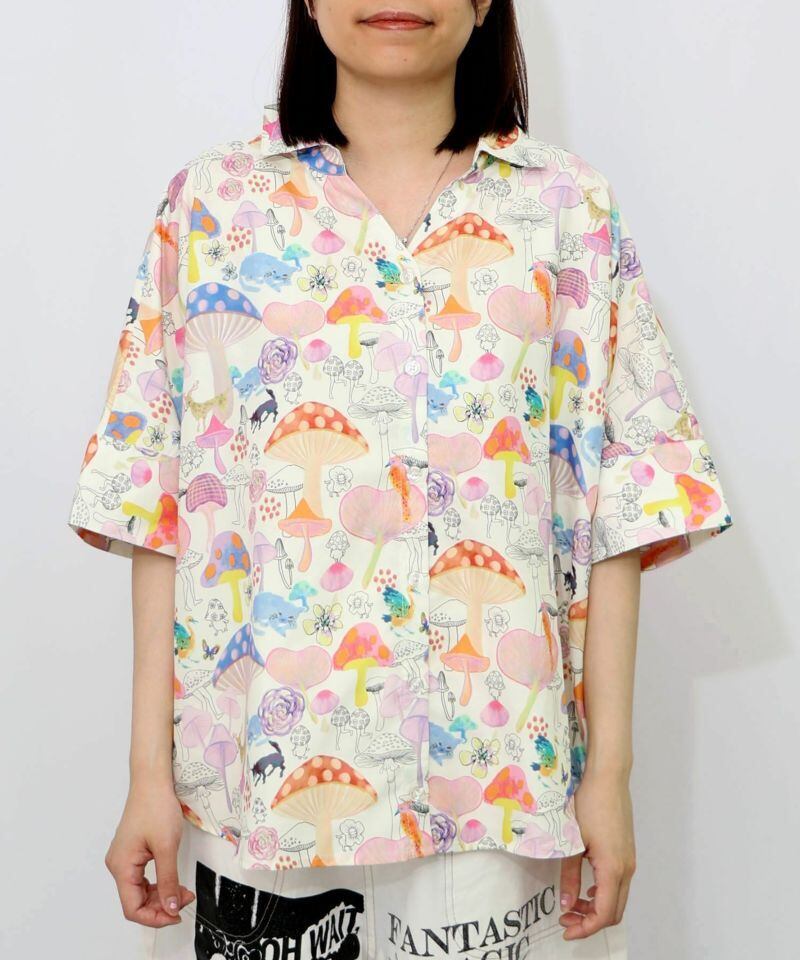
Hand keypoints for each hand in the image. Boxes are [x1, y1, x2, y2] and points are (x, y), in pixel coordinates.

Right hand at [104, 780, 195, 926]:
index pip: (132, 908)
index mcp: (121, 866)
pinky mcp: (132, 851)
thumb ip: (169, 880)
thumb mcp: (167, 846)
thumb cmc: (156, 806)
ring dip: (161, 894)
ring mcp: (124, 858)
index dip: (154, 917)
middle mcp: (118, 864)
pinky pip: (142, 877)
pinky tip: (172, 881)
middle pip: (136, 900)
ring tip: (182, 890)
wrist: (152, 781)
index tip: (175, 915)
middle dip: (161, 905)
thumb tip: (171, 906)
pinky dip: (158, 882)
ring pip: (140, 890)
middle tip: (184, 899)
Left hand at [557, 770, 635, 939]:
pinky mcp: (626, 851)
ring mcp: (629, 859)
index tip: (566, 930)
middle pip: (614, 912)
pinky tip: (586, 887)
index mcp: (613, 868)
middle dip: (590, 921)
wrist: (607, 777)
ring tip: (572, 903)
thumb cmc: (588, 803)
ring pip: (617, 898)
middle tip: (566, 918)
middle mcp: (627, 868)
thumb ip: (570, 876)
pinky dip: (603, 893)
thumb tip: (567, 903)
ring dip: (596, 907)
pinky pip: (619, 883)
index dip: (585, 928)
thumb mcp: (573, 842)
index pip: (604, 914)